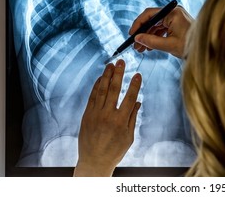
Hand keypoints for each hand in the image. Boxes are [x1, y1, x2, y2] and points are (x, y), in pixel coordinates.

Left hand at [74, 59, 141, 176]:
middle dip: (119, 74)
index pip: (129, 98)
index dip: (134, 85)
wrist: (93, 162)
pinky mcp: (86, 115)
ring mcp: (95, 114)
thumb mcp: (129, 137)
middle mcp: (107, 116)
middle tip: (121, 61)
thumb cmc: (114, 151)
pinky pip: (92, 97)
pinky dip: (96, 86)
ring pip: (101, 91)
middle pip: (114, 90)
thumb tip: (137, 102)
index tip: (138, 74)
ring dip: (106, 76)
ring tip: (111, 65)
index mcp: (120, 122)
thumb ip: (132, 118)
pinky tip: (101, 78)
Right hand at [129, 6, 193, 57]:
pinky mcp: (177, 25)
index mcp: (173, 13)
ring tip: (141, 49)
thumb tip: (137, 39)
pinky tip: (150, 47)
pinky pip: (162, 29)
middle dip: (143, 33)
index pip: (150, 14)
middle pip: (152, 20)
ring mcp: (176, 18)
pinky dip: (155, 37)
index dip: (138, 24)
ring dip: (148, 36)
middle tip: (135, 44)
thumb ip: (151, 41)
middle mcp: (174, 13)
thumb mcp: (169, 45)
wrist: (207, 51)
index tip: (132, 34)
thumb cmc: (192, 46)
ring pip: (156, 25)